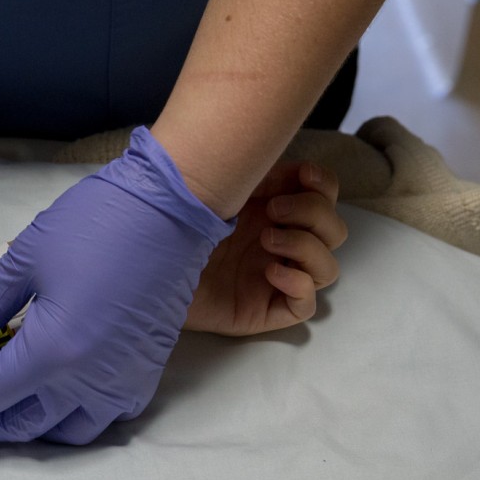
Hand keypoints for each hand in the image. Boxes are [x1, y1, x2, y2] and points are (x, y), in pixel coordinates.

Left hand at [0, 128, 232, 444]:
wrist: (170, 212)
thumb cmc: (96, 225)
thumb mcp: (25, 259)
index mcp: (50, 353)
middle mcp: (86, 382)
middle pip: (23, 425)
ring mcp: (120, 383)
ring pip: (67, 432)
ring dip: (29, 431)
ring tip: (2, 414)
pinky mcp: (145, 374)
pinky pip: (105, 417)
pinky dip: (74, 419)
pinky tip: (57, 399)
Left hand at [184, 161, 346, 335]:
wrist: (145, 264)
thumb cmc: (175, 225)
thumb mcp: (220, 190)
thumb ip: (259, 175)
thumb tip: (299, 170)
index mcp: (273, 212)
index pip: (325, 199)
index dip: (325, 186)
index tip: (305, 176)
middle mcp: (281, 244)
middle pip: (334, 231)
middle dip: (312, 214)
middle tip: (272, 211)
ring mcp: (276, 278)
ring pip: (328, 268)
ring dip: (305, 247)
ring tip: (266, 241)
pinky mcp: (266, 310)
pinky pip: (306, 304)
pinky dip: (298, 283)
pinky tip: (269, 271)